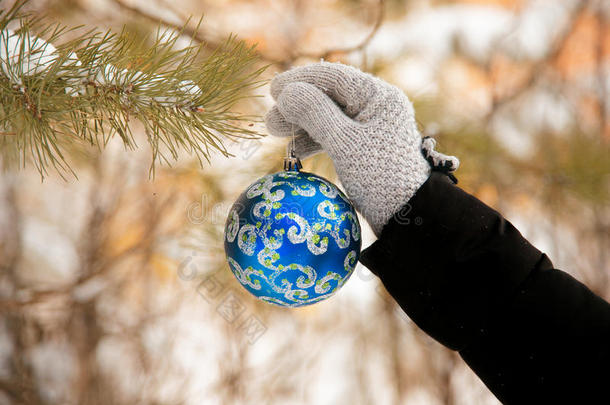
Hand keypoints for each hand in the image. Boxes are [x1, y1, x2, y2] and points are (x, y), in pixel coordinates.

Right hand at [265, 61, 457, 235]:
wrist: (406, 214)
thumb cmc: (379, 176)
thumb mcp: (344, 144)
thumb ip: (315, 114)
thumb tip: (287, 93)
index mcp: (378, 96)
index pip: (335, 77)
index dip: (301, 80)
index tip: (273, 90)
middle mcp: (375, 106)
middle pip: (329, 96)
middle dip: (297, 106)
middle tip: (270, 122)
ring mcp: (370, 126)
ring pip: (328, 116)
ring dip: (301, 123)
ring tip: (274, 132)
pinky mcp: (363, 146)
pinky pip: (334, 134)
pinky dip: (313, 139)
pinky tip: (295, 148)